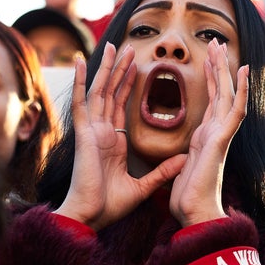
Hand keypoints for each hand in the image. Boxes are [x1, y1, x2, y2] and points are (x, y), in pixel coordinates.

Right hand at [54, 43, 185, 230]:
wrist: (90, 218)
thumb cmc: (109, 206)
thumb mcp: (143, 186)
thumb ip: (162, 171)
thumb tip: (185, 158)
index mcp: (112, 142)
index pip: (120, 105)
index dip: (128, 84)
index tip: (136, 65)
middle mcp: (100, 132)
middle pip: (111, 93)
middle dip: (120, 69)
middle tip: (128, 48)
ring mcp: (91, 131)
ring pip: (99, 91)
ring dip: (107, 68)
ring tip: (114, 46)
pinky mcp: (83, 134)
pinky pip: (80, 103)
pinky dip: (78, 82)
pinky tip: (79, 63)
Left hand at [169, 40, 248, 227]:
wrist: (195, 216)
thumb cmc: (188, 199)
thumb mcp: (182, 171)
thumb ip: (185, 160)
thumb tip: (184, 157)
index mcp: (206, 138)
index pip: (211, 102)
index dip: (210, 80)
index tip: (208, 60)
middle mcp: (216, 133)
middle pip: (220, 93)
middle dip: (217, 67)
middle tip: (215, 43)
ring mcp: (220, 136)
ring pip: (227, 95)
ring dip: (225, 69)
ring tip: (221, 46)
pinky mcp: (220, 140)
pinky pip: (233, 110)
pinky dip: (240, 89)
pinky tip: (242, 70)